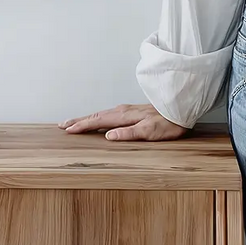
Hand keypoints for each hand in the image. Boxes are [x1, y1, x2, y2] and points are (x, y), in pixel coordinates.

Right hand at [59, 103, 186, 140]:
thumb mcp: (150, 131)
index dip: (82, 126)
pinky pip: (109, 114)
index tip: (68, 129)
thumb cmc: (169, 123)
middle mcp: (123, 110)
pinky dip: (98, 117)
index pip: (98, 121)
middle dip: (79, 120)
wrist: (182, 108)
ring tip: (76, 122)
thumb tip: (108, 136)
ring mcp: (127, 110)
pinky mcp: (133, 111)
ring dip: (87, 118)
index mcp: (124, 116)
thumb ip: (129, 133)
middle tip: (63, 125)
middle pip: (96, 115)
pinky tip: (100, 120)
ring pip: (102, 114)